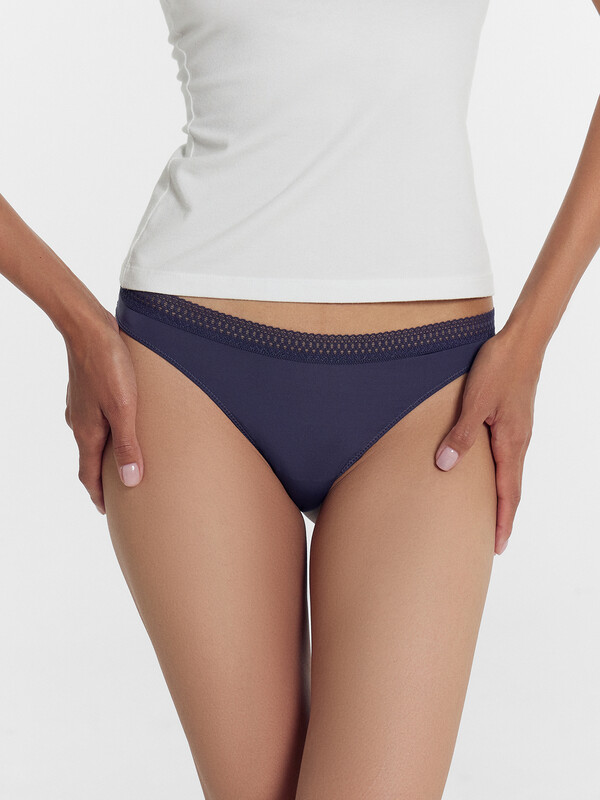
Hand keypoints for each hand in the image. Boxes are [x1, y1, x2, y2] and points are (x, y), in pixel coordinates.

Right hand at [63, 308, 143, 513]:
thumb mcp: (124, 409)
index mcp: (87, 432)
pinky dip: (107, 432)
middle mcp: (80, 422)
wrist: (88, 328)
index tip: (107, 511)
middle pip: (91, 459)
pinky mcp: (88, 390)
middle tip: (119, 492)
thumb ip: (128, 444)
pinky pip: (96, 421)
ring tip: (124, 461)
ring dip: (106, 453)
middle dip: (103, 478)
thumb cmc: (109, 365)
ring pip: (94, 438)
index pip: (89, 475)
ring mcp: (81, 406)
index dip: (98, 495)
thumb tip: (131, 480)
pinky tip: (121, 425)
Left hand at [434, 327, 542, 554]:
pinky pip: (508, 456)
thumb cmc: (499, 368)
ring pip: (510, 472)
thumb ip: (461, 434)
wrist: (522, 341)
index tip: (498, 545)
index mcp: (512, 442)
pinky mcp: (514, 419)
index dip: (502, 520)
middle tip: (495, 541)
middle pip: (512, 488)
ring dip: (502, 496)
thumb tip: (445, 465)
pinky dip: (501, 474)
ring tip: (491, 514)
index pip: (507, 492)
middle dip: (504, 516)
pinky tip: (489, 472)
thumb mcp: (475, 401)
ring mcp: (518, 430)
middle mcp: (519, 441)